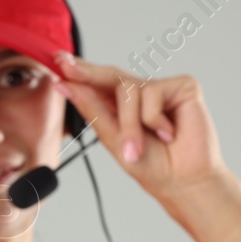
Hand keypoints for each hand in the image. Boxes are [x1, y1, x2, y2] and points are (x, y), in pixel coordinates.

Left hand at [52, 51, 228, 207]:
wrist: (183, 181)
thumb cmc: (152, 164)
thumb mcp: (113, 139)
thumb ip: (93, 110)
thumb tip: (65, 85)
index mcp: (123, 105)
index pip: (99, 83)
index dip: (79, 71)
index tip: (56, 60)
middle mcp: (142, 92)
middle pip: (110, 75)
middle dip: (86, 72)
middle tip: (63, 64)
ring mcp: (162, 88)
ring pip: (128, 89)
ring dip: (129, 124)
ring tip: (138, 149)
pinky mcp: (183, 86)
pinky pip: (152, 93)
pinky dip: (154, 119)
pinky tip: (169, 134)